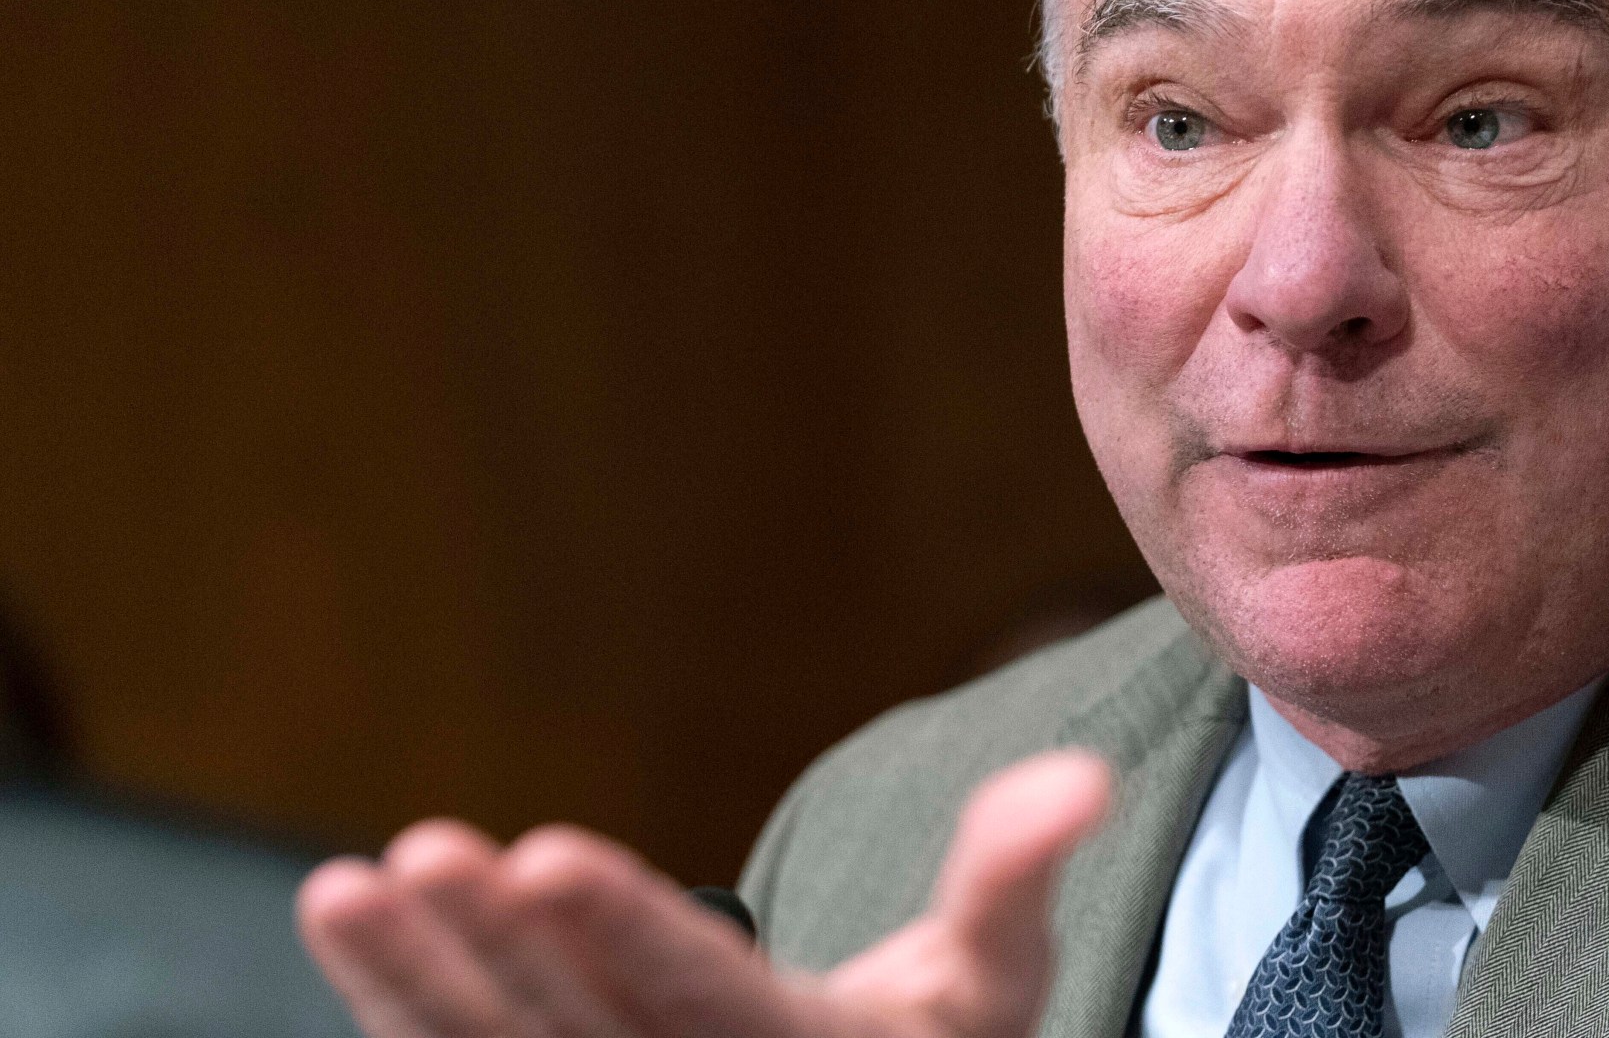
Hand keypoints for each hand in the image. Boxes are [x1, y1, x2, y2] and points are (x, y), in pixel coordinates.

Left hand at [298, 749, 1113, 1037]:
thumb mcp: (990, 984)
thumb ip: (1014, 877)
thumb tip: (1083, 775)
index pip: (699, 996)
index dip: (623, 931)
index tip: (544, 854)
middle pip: (573, 1034)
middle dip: (491, 948)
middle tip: (422, 855)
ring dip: (415, 981)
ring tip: (347, 888)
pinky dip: (404, 1014)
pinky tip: (356, 930)